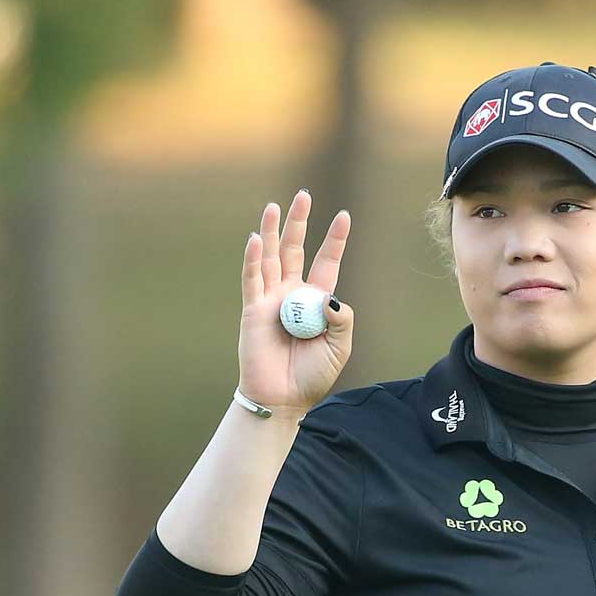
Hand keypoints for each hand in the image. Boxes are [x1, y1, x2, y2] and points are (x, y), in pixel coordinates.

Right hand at [238, 189, 353, 415]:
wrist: (282, 399)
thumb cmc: (312, 376)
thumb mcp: (339, 348)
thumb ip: (342, 320)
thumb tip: (331, 297)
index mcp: (317, 301)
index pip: (327, 262)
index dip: (334, 240)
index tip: (344, 216)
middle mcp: (292, 294)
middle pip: (294, 250)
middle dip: (299, 223)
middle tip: (303, 196)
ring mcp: (271, 300)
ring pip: (270, 258)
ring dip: (271, 232)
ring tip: (274, 206)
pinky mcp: (253, 310)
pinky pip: (252, 280)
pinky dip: (253, 259)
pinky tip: (255, 239)